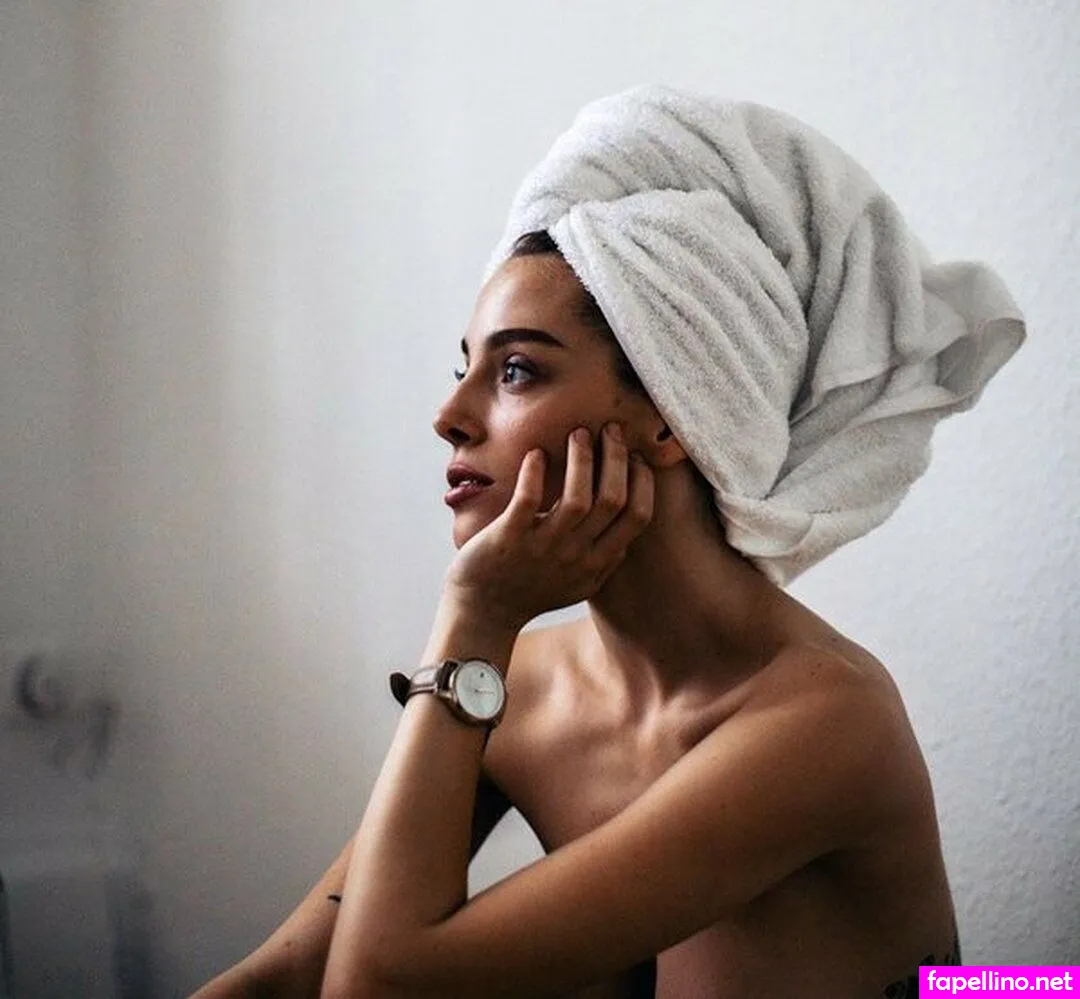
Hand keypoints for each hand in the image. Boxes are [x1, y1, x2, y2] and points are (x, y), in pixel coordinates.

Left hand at [444, 423, 654, 629]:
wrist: (484, 612)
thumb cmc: (530, 593)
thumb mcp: (578, 585)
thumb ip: (604, 562)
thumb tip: (625, 538)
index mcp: (597, 563)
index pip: (637, 517)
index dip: (642, 481)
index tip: (635, 456)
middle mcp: (575, 556)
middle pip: (612, 500)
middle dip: (616, 458)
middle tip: (610, 430)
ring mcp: (542, 548)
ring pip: (577, 498)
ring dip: (581, 459)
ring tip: (578, 433)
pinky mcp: (509, 538)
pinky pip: (528, 499)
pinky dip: (534, 472)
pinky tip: (535, 454)